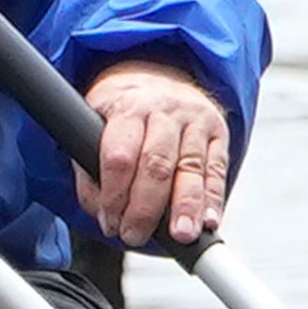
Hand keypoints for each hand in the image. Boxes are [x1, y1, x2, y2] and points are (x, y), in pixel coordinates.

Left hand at [78, 57, 233, 248]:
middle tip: (135, 236)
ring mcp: (195, 119)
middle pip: (156, 164)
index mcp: (127, 107)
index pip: (119, 155)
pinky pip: (217, 170)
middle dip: (146, 208)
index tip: (109, 222)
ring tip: (181, 235)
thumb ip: (89, 170)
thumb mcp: (91, 124)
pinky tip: (209, 221)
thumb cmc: (120, 109)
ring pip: (191, 168)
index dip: (114, 195)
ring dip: (186, 207)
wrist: (157, 72)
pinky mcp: (218, 131)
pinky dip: (214, 199)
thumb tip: (102, 213)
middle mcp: (163, 110)